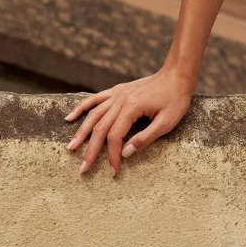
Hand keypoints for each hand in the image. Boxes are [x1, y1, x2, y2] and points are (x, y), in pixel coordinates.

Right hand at [64, 68, 192, 175]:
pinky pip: (94, 100)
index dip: (113, 155)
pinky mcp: (117, 91)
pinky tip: (70, 117)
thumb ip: (145, 138)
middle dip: (91, 150)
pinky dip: (81, 108)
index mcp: (132, 108)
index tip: (114, 170)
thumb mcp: (167, 122)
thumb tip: (126, 153)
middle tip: (83, 168)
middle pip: (100, 128)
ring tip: (71, 147)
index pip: (115, 136)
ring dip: (81, 132)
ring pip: (93, 115)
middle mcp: (120, 100)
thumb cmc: (175, 99)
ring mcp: (116, 94)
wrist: (176, 75)